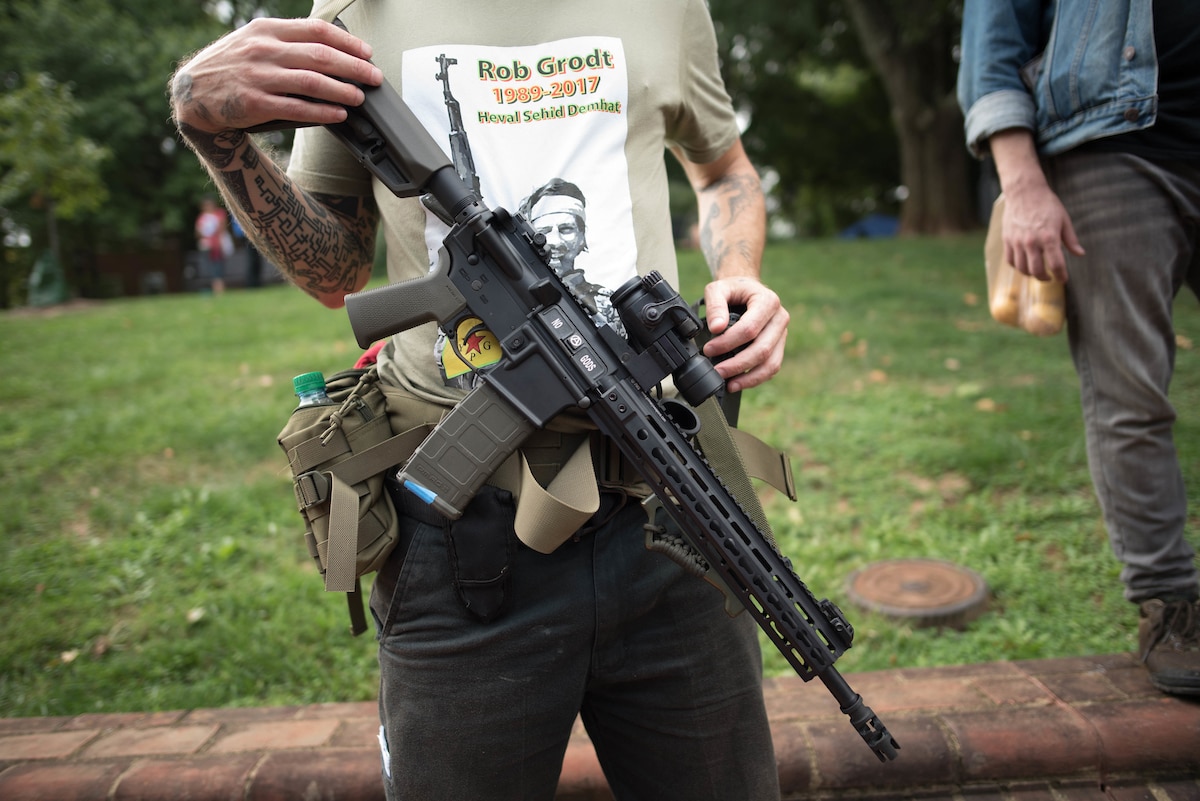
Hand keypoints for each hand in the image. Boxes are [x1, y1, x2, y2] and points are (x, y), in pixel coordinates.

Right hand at [170, 18, 382, 133]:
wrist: (193, 94)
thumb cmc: (231, 67)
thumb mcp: (253, 41)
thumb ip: (286, 41)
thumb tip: (330, 49)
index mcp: (266, 30)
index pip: (316, 30)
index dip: (347, 42)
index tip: (367, 52)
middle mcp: (262, 50)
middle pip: (320, 55)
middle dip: (354, 66)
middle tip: (374, 77)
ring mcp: (258, 77)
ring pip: (311, 81)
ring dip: (342, 90)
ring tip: (360, 97)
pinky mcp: (254, 103)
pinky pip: (297, 108)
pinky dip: (322, 111)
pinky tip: (338, 113)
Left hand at [700, 276, 788, 392]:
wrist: (746, 291)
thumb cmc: (733, 290)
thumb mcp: (718, 289)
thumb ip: (715, 305)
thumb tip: (716, 328)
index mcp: (768, 301)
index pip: (750, 328)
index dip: (728, 343)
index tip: (709, 349)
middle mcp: (780, 318)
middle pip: (762, 349)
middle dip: (737, 364)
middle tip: (717, 371)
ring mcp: (782, 334)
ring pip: (771, 363)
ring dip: (749, 378)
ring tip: (729, 384)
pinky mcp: (779, 347)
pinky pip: (772, 368)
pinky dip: (756, 379)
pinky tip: (739, 382)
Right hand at [1002, 182, 1084, 282]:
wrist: (1024, 192)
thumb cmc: (1047, 204)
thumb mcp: (1064, 219)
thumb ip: (1071, 239)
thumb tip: (1080, 254)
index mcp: (1049, 237)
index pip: (1056, 264)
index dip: (1061, 275)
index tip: (1063, 279)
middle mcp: (1032, 242)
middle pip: (1037, 271)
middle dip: (1045, 278)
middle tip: (1050, 277)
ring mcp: (1017, 242)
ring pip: (1022, 268)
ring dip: (1031, 273)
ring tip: (1037, 271)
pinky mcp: (1007, 240)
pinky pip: (1010, 261)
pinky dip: (1018, 266)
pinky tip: (1024, 264)